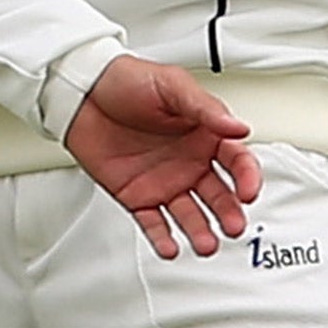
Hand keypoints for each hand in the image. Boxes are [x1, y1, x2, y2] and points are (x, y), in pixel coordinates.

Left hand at [65, 55, 261, 257]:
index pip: (236, 161)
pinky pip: (154, 223)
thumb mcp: (169, 84)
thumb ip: (204, 108)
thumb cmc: (125, 79)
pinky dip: (162, 238)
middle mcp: (188, 162)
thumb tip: (238, 127)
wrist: (79, 91)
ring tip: (205, 244)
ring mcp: (164, 181)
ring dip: (201, 232)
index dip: (247, 177)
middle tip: (233, 226)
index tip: (248, 191)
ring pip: (191, 215)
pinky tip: (171, 247)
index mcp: (203, 135)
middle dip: (229, 213)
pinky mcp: (137, 195)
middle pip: (219, 195)